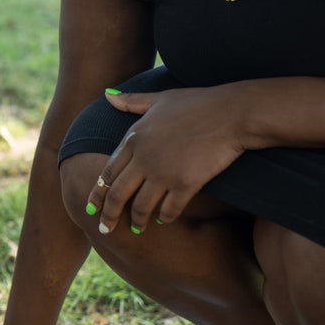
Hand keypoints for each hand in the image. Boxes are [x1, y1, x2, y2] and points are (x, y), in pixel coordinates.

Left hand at [91, 87, 246, 233]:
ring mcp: (163, 173)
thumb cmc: (198, 102)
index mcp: (134, 139)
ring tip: (136, 229)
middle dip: (109, 215)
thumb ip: (132, 101)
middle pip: (117, 195)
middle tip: (105, 229)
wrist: (232, 112)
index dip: (98, 193)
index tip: (92, 207)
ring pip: (141, 207)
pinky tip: (163, 220)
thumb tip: (107, 95)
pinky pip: (168, 210)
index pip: (107, 173)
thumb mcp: (160, 98)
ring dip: (136, 221)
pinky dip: (164, 218)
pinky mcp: (185, 184)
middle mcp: (143, 159)